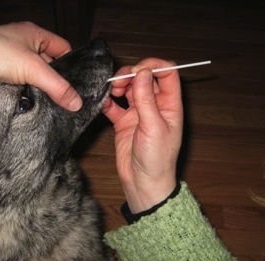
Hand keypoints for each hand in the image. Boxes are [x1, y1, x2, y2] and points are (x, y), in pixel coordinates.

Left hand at [0, 22, 81, 110]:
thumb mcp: (35, 69)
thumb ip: (58, 86)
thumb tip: (76, 102)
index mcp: (34, 33)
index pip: (62, 47)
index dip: (70, 62)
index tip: (75, 79)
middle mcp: (25, 43)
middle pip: (49, 63)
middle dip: (54, 78)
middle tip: (62, 93)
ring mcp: (13, 57)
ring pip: (36, 74)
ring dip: (40, 86)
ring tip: (47, 98)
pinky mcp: (4, 70)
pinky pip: (24, 81)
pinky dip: (28, 90)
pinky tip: (32, 98)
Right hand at [103, 58, 182, 212]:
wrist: (142, 182)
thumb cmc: (156, 159)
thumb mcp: (154, 127)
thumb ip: (146, 99)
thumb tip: (142, 72)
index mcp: (169, 105)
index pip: (167, 74)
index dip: (153, 66)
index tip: (138, 70)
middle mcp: (155, 106)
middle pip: (145, 78)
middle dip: (132, 75)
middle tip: (120, 82)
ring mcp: (138, 113)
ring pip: (129, 89)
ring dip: (119, 85)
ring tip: (112, 91)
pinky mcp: (123, 122)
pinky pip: (114, 106)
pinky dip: (107, 101)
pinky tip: (102, 102)